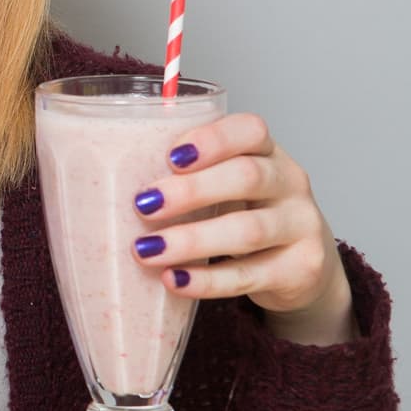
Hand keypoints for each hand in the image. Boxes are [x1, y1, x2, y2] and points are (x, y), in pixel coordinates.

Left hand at [130, 112, 358, 345]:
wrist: (304, 267)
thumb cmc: (247, 215)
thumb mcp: (226, 187)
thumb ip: (187, 177)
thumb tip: (106, 179)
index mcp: (268, 152)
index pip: (251, 130)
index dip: (212, 139)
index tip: (171, 156)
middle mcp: (290, 183)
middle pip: (247, 177)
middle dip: (191, 190)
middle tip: (143, 205)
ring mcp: (300, 227)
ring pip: (248, 230)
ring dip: (191, 240)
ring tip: (147, 250)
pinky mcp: (300, 270)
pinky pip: (249, 275)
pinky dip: (208, 281)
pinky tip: (174, 280)